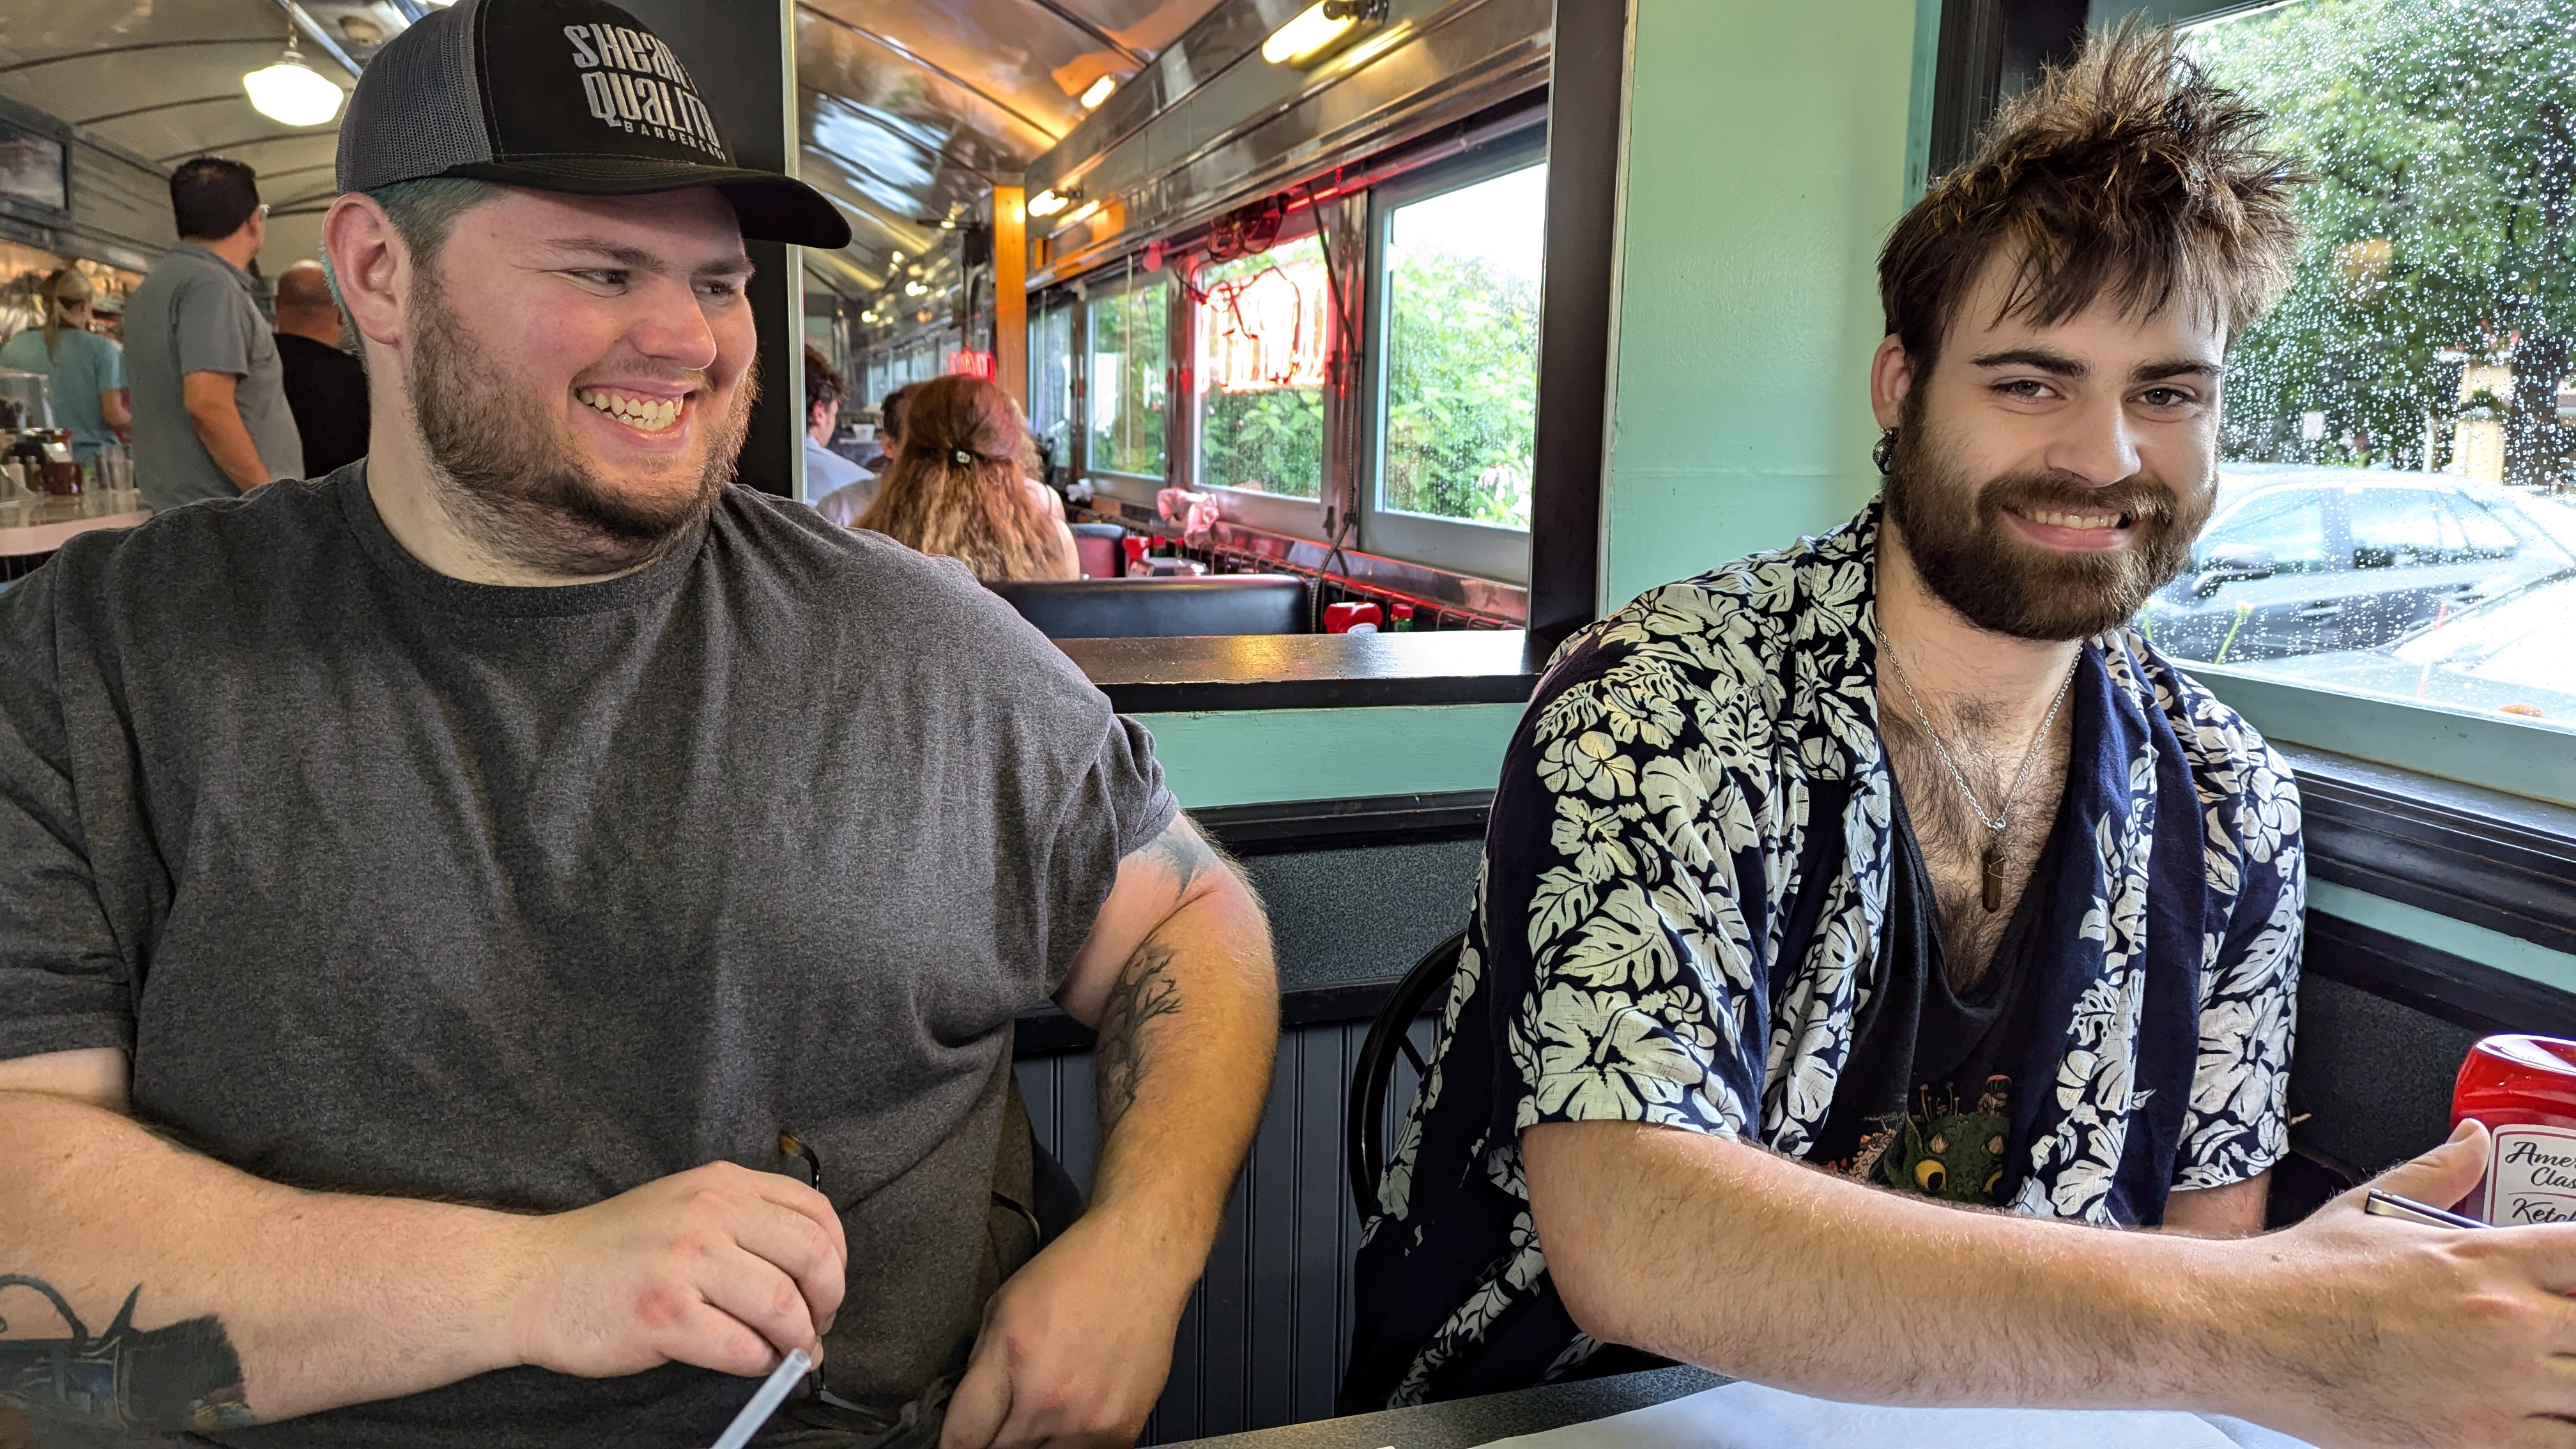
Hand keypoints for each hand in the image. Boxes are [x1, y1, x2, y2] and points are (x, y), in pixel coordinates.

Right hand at [495, 1160, 846, 1380]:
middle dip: (827, 1303)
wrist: (530, 1278)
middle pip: (811, 1258)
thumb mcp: (683, 1207)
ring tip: (790, 1354)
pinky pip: (741, 1348)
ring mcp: (685, 1262)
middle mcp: (709, 1213)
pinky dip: (759, 1364)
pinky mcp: (663, 1315)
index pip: (817, 1213)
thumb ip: (743, 1223)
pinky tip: (750, 1363)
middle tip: (816, 1329)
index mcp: (722, 1184)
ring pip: (782, 1305)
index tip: (828, 1289)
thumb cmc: (611, 1251)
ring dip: (798, 1340)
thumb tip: (810, 1274)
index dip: (837, 1259)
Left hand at [938, 1214, 1193, 1448]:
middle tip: (997, 1423)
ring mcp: (1089, 1420)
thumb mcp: (1002, 1307)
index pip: (962, 1439)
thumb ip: (980, 1369)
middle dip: (991, 1441)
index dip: (953, 1446)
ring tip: (1035, 1417)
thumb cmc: (1074, 1273)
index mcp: (1012, 1360)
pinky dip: (1069, 1445)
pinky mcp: (1122, 1429)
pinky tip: (1069, 1419)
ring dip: (1032, 1445)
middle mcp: (1049, 1398)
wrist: (1140, 1259)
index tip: (957, 1444)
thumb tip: (969, 1418)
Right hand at [2230, 1122, 2575, 1447]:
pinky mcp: (2476, 1444)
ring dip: (2571, 1385)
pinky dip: (2555, 1430)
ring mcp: (2498, 1390)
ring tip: (2547, 1376)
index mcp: (2488, 1259)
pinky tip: (2534, 1417)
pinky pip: (2560, 1447)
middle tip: (2555, 1330)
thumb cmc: (2303, 1274)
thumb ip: (2439, 1173)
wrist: (2246, 1332)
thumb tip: (2475, 1137)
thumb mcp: (2372, 1208)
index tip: (2570, 1275)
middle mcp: (2507, 1322)